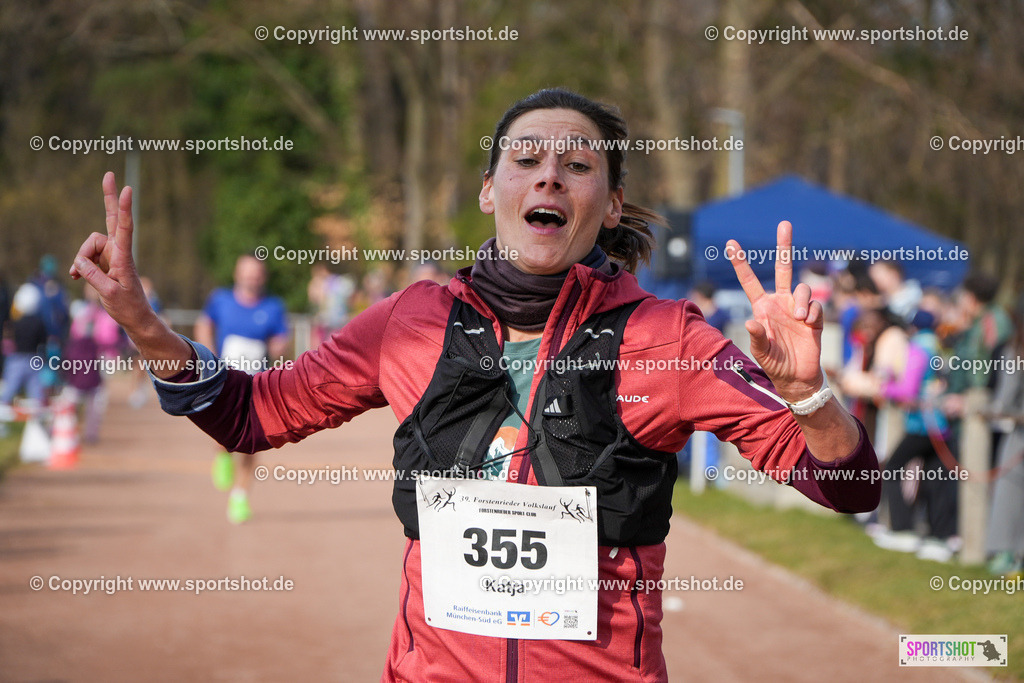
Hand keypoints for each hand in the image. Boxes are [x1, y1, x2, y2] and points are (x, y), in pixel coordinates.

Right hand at [69, 172, 153, 331]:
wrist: (135, 317)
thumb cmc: (128, 307)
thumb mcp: (109, 294)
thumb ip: (93, 276)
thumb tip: (80, 262)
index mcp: (124, 257)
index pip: (125, 228)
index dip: (125, 209)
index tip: (128, 190)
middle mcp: (118, 251)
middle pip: (112, 219)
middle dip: (109, 198)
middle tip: (109, 174)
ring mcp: (111, 255)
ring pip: (88, 246)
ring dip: (80, 260)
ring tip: (78, 277)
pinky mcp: (104, 262)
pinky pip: (85, 257)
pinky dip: (79, 265)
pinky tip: (75, 276)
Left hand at [727, 221, 823, 402]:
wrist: (798, 377)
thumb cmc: (775, 363)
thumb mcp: (761, 353)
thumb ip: (757, 338)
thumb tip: (752, 322)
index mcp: (762, 307)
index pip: (750, 281)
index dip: (741, 263)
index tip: (730, 244)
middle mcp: (780, 302)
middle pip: (783, 268)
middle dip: (784, 246)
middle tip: (784, 223)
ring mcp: (798, 308)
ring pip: (803, 288)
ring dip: (802, 300)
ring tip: (800, 318)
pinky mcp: (815, 317)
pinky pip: (816, 305)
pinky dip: (812, 312)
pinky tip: (808, 325)